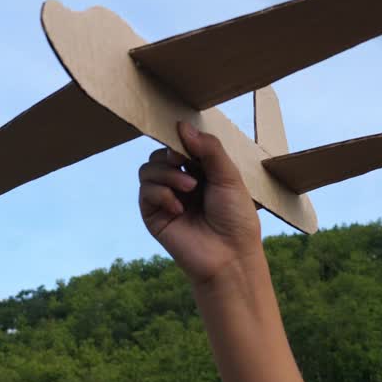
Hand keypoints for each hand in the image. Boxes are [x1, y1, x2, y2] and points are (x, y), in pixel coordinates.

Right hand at [137, 121, 262, 284]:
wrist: (230, 256)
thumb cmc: (236, 218)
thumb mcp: (228, 176)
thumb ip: (208, 149)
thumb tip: (181, 125)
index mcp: (200, 172)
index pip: (179, 145)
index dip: (178, 140)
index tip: (184, 145)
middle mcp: (180, 183)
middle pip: (159, 155)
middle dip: (169, 156)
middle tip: (182, 163)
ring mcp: (166, 199)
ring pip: (147, 170)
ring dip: (166, 174)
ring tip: (189, 188)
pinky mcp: (153, 216)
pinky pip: (145, 192)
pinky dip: (160, 194)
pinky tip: (178, 208)